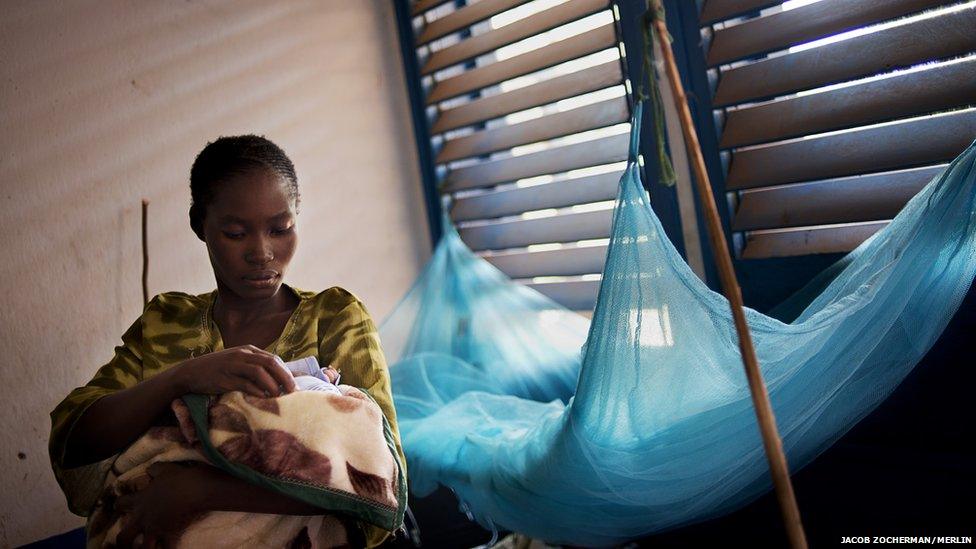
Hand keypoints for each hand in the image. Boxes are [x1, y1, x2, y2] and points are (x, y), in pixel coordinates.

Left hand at [115, 462, 211, 547]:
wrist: (194, 490)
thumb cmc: (179, 479)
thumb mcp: (165, 470)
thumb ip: (154, 470)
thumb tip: (149, 470)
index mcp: (140, 500)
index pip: (121, 503)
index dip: (119, 505)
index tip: (119, 506)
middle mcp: (143, 518)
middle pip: (124, 537)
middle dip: (122, 543)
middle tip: (125, 544)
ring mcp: (154, 528)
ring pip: (142, 548)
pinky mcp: (168, 534)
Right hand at [173, 345, 295, 397]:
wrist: (191, 372)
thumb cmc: (218, 369)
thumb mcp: (238, 363)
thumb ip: (256, 367)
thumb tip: (278, 380)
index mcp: (248, 350)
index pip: (273, 359)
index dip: (286, 372)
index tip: (295, 385)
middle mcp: (242, 355)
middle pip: (270, 363)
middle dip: (284, 377)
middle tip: (293, 391)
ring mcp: (233, 365)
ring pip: (259, 372)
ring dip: (272, 384)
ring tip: (279, 396)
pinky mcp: (224, 378)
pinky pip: (244, 384)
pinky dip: (256, 391)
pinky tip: (263, 398)